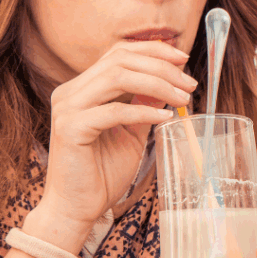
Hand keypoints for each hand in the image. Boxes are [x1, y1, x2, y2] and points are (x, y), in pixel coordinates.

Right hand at [42, 41, 196, 229]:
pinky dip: (143, 111)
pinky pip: (113, 111)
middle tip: (189, 83)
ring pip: (117, 77)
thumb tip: (169, 82)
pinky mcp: (70, 129)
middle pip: (120, 60)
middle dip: (161, 67)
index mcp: (82, 88)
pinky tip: (165, 118)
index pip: (119, 53)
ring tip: (182, 98)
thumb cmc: (102, 171)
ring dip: (157, 84)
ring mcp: (67, 108)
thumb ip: (144, 104)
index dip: (153, 50)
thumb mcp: (132, 131)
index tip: (183, 58)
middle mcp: (70, 92)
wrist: (77, 207)